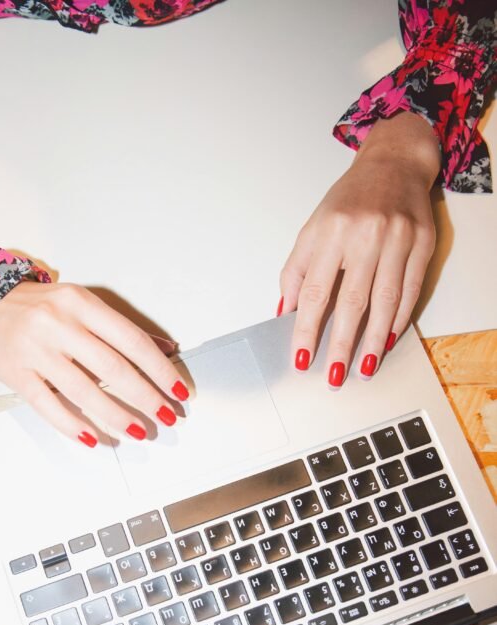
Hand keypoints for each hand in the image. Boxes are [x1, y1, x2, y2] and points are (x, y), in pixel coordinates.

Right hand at [0, 281, 188, 445]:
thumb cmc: (34, 307)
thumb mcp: (79, 304)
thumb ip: (120, 328)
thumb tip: (166, 349)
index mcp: (80, 303)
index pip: (131, 340)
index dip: (159, 369)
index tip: (178, 391)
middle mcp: (58, 324)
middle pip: (112, 367)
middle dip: (145, 396)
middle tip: (165, 416)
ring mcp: (35, 351)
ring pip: (83, 390)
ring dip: (116, 415)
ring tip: (139, 431)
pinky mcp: (16, 375)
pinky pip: (48, 405)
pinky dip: (73, 425)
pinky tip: (94, 438)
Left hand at [280, 113, 439, 385]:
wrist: (393, 163)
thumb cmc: (348, 201)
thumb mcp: (313, 228)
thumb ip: (297, 271)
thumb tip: (286, 314)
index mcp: (330, 231)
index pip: (315, 291)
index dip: (306, 329)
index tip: (301, 358)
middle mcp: (365, 234)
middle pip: (352, 301)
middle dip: (341, 344)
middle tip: (334, 376)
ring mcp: (397, 238)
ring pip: (385, 301)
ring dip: (373, 341)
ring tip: (364, 368)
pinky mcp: (422, 243)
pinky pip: (410, 291)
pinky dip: (398, 320)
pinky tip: (388, 340)